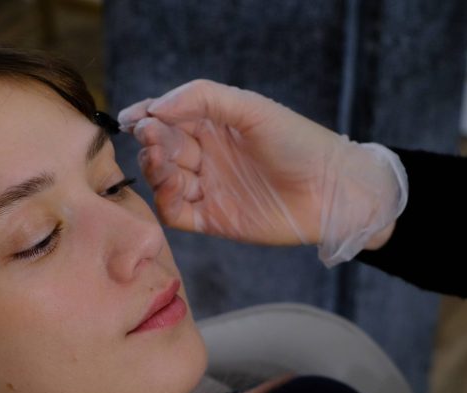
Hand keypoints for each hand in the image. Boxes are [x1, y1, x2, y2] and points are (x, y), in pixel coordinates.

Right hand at [118, 79, 407, 265]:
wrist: (333, 191)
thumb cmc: (299, 142)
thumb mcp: (251, 108)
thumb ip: (202, 98)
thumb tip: (155, 107)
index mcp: (214, 124)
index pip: (167, 118)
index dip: (146, 117)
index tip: (132, 119)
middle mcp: (207, 156)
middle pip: (161, 149)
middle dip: (151, 142)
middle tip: (152, 139)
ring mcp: (209, 188)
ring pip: (164, 180)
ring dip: (155, 170)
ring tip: (161, 163)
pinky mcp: (214, 220)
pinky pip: (176, 214)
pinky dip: (166, 202)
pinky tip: (173, 188)